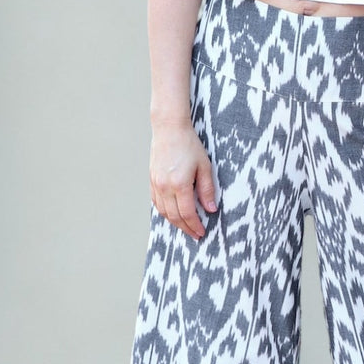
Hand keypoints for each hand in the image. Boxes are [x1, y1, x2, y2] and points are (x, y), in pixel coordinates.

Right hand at [150, 121, 217, 239]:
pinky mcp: (152, 180)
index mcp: (180, 184)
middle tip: (195, 234)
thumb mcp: (205, 166)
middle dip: (186, 228)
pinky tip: (173, 214)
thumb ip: (207, 189)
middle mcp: (165, 187)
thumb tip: (211, 209)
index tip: (202, 232)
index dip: (195, 225)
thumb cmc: (189, 145)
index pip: (187, 213)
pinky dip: (165, 212)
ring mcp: (156, 184)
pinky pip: (157, 203)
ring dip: (175, 222)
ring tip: (186, 227)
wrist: (169, 129)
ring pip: (164, 212)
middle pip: (174, 216)